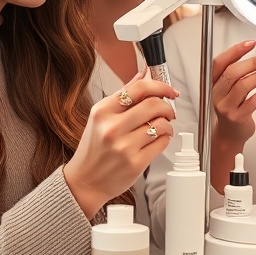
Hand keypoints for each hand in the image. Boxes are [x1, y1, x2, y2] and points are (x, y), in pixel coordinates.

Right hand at [64, 78, 176, 218]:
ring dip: (167, 124)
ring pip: (161, 124)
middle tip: (168, 110)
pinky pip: (162, 143)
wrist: (85, 182)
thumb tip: (145, 72)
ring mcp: (124, 147)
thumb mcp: (101, 116)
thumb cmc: (94, 148)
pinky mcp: (135, 163)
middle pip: (154, 104)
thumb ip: (124, 94)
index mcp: (103, 111)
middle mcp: (112, 128)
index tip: (170, 90)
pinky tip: (157, 140)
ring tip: (162, 127)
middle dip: (167, 106)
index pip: (139, 88)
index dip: (161, 86)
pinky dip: (165, 139)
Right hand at [208, 40, 255, 190]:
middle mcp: (217, 94)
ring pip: (242, 87)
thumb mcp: (226, 88)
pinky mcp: (237, 118)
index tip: (250, 43)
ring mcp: (226, 107)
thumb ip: (234, 71)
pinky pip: (251, 103)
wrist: (228, 134)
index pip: (220, 63)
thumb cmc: (230, 106)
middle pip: (232, 73)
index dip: (235, 51)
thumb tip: (252, 53)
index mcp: (212, 83)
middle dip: (252, 63)